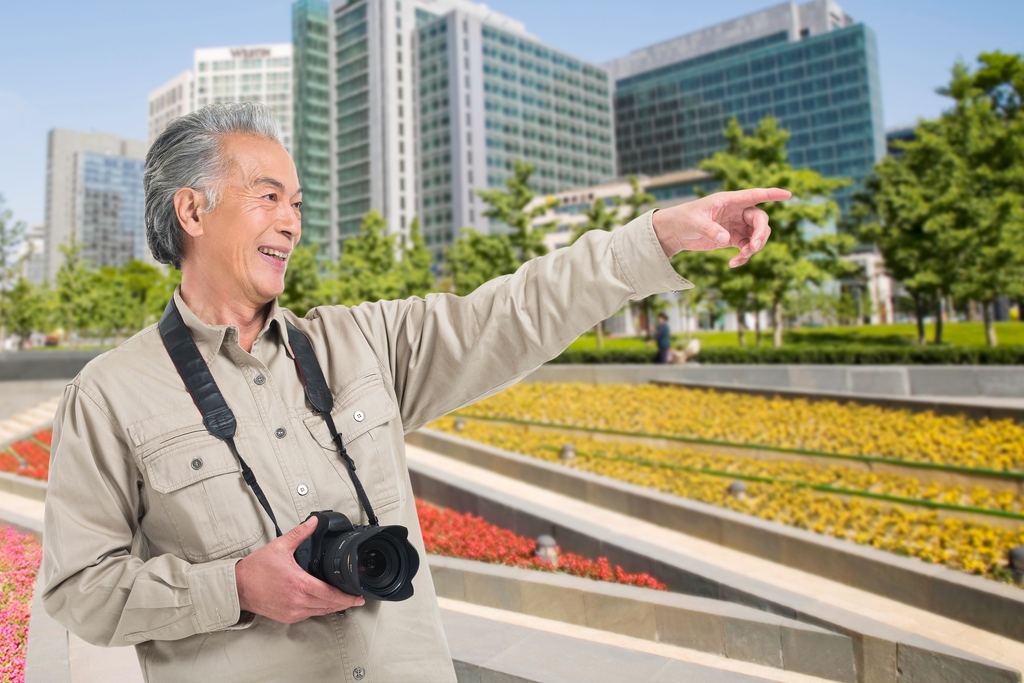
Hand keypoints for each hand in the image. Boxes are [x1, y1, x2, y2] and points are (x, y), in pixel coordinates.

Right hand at [235, 516, 364, 623]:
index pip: (330, 594)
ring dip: (332, 607)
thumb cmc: (256, 568)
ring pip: (320, 612)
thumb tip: (313, 521)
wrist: (238, 587)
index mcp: (298, 584)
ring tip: (344, 601)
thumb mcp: (280, 546)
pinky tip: (323, 603)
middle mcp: (297, 600)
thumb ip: (299, 533)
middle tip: (356, 600)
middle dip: (344, 603)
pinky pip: (309, 615)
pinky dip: (318, 610)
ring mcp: (292, 611)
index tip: (358, 597)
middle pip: (328, 606)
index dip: (346, 597)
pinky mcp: (287, 617)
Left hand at [651, 188, 790, 266]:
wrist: (673, 232)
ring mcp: (735, 225)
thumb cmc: (682, 219)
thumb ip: (710, 229)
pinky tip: (733, 264)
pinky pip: (746, 247)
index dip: (772, 194)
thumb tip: (726, 240)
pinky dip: (744, 256)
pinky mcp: (731, 239)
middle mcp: (736, 211)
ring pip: (756, 235)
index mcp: (729, 200)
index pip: (755, 195)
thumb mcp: (694, 222)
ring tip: (742, 257)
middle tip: (752, 248)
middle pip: (760, 220)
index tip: (788, 194)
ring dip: (754, 247)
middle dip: (760, 234)